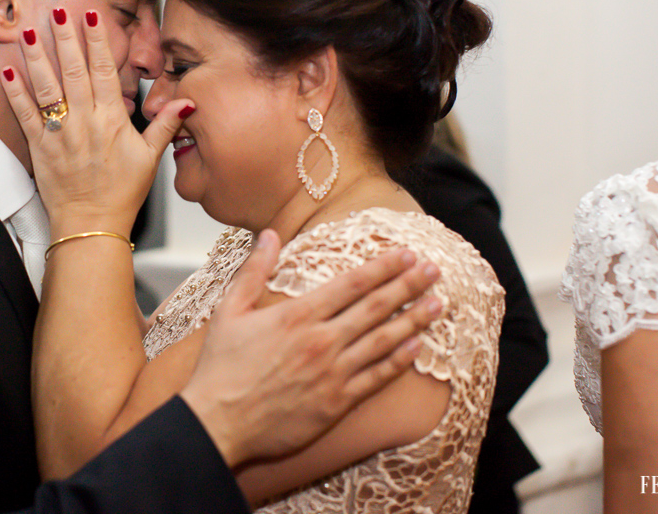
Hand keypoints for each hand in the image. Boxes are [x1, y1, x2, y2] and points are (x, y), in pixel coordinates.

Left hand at [0, 9, 192, 237]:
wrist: (92, 225)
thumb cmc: (121, 194)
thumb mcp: (151, 158)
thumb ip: (166, 125)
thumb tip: (188, 102)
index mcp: (112, 120)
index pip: (105, 71)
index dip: (98, 42)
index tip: (91, 18)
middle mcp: (85, 121)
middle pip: (73, 70)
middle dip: (64, 37)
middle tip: (56, 9)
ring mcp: (60, 133)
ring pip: (47, 87)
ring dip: (36, 57)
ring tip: (27, 30)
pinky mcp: (39, 147)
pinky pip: (25, 115)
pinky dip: (15, 93)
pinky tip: (7, 71)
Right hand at [179, 229, 441, 467]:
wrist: (218, 423)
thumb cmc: (220, 369)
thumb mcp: (229, 310)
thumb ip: (253, 270)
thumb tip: (270, 235)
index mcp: (297, 314)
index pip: (352, 283)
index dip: (383, 267)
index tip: (406, 253)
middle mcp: (321, 340)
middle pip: (376, 306)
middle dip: (409, 285)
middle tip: (435, 270)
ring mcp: (332, 372)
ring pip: (384, 340)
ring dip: (415, 319)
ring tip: (439, 304)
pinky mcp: (337, 403)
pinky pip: (377, 378)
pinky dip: (399, 361)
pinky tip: (417, 347)